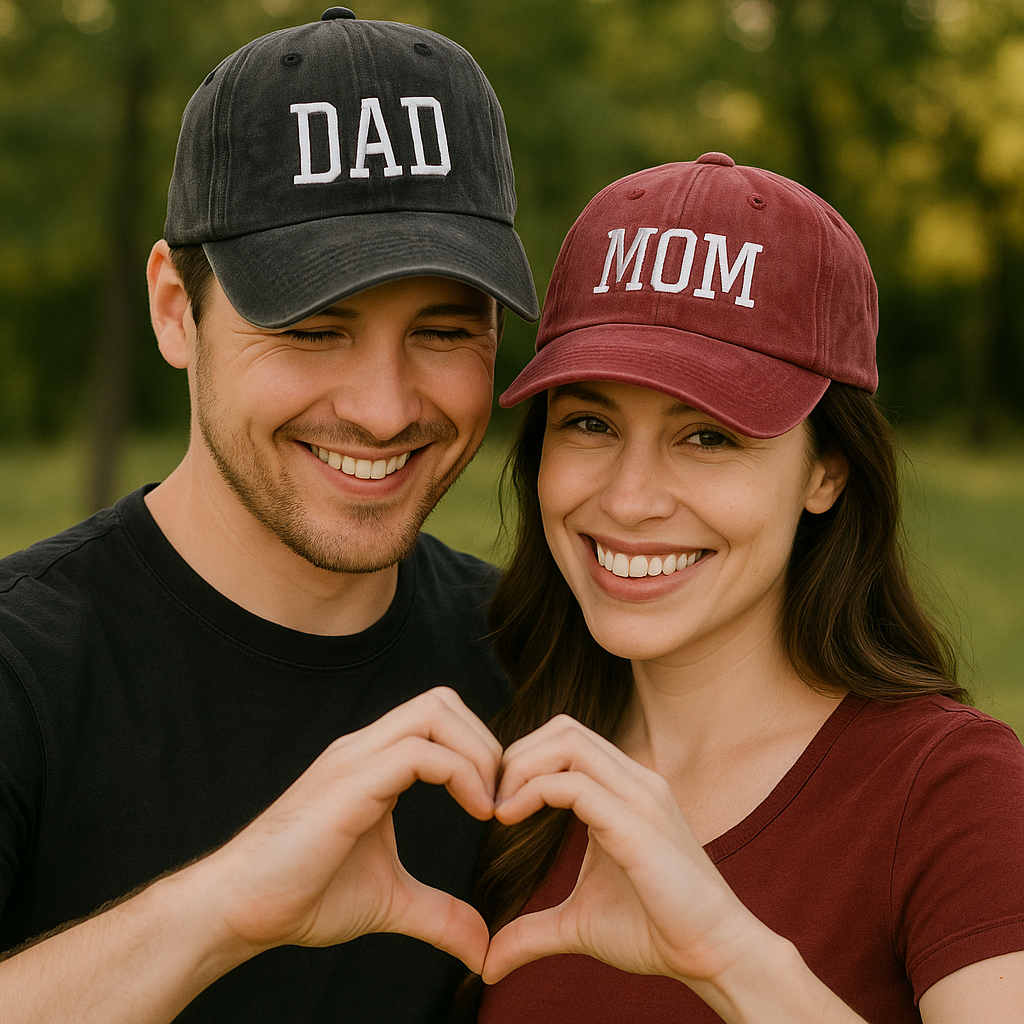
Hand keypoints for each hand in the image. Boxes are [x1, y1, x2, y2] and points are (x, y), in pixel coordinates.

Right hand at [197, 686, 501, 973]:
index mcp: (374, 761)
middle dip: (486, 741)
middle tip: (502, 798)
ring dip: (478, 752)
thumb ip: (440, 914)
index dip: (480, 749)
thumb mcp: (391, 901)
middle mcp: (365, 747)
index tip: (500, 804)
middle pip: (443, 700)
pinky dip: (461, 773)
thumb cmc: (304, 895)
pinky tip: (477, 813)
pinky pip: (418, 752)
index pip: (439, 717)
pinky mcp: (349, 782)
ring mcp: (355, 759)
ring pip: (434, 711)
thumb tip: (483, 948)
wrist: (240, 909)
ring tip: (491, 806)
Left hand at [481, 715, 761, 986]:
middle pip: (564, 728)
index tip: (494, 803)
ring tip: (499, 810)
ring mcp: (641, 796)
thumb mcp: (578, 923)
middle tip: (490, 801)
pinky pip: (575, 785)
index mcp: (626, 788)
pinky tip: (510, 820)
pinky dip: (533, 792)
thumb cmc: (655, 931)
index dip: (522, 759)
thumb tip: (487, 962)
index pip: (566, 738)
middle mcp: (636, 779)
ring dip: (520, 767)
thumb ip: (532, 931)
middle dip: (516, 755)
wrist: (715, 954)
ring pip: (568, 742)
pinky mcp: (638, 824)